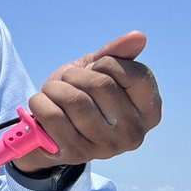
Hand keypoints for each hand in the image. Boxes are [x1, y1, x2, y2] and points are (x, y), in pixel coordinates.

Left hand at [14, 30, 162, 173]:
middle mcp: (134, 134)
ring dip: (54, 88)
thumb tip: (139, 36)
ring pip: (74, 100)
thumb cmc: (80, 94)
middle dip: (74, 75)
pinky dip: (40, 102)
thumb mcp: (98, 70)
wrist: (49, 129)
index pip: (135, 74)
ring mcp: (106, 147)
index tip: (94, 71)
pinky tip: (42, 105)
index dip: (105, 64)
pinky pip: (52, 115)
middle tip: (66, 82)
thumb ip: (117, 53)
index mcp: (150, 111)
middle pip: (101, 85)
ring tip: (53, 92)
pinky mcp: (76, 154)